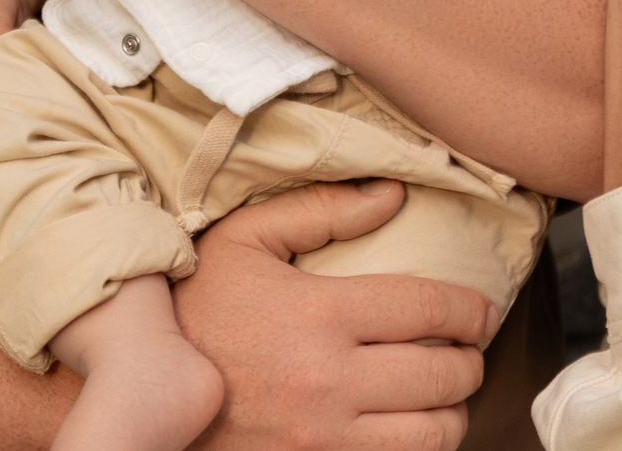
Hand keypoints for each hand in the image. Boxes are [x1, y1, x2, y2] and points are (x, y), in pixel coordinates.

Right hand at [176, 181, 491, 450]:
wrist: (142, 390)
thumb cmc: (195, 309)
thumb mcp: (243, 241)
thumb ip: (320, 210)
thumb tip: (393, 195)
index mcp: (318, 315)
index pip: (429, 310)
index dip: (471, 309)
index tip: (479, 311)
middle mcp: (328, 382)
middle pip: (443, 377)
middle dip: (469, 361)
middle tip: (465, 349)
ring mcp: (323, 440)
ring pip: (432, 435)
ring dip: (452, 412)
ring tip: (444, 393)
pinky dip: (417, 448)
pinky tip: (408, 427)